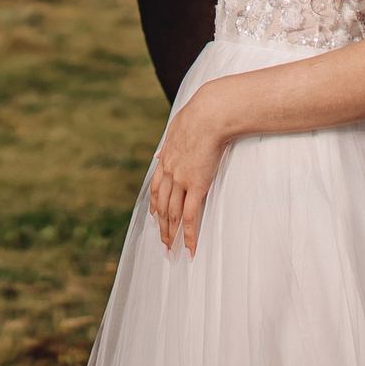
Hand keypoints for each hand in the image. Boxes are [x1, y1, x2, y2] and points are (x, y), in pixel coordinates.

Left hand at [148, 81, 236, 255]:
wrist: (210, 114)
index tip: (154, 216)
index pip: (156, 188)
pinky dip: (188, 234)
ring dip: (171, 234)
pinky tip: (189, 248)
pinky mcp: (196, 186)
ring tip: (171, 250)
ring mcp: (181, 180)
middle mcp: (170, 172)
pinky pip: (190, 216)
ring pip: (172, 214)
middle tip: (162, 243)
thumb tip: (160, 152)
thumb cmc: (200, 115)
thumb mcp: (177, 128)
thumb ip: (168, 144)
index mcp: (166, 159)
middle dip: (161, 226)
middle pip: (162, 205)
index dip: (154, 204)